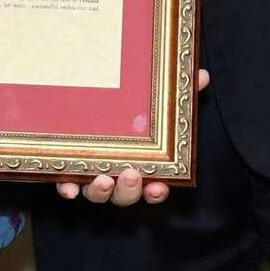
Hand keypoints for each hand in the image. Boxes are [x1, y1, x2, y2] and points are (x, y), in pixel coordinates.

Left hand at [56, 69, 209, 205]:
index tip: (159, 187)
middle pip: (124, 195)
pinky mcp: (68, 168)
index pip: (152, 187)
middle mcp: (116, 175)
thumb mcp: (155, 99)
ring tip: (102, 179)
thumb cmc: (130, 109)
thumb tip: (202, 75)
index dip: (156, 192)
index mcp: (140, 165)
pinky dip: (67, 189)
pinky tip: (67, 187)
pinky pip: (67, 185)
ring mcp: (92, 174)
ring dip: (100, 192)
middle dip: (129, 190)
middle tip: (131, 175)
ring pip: (97, 194)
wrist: (86, 100)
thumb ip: (178, 92)